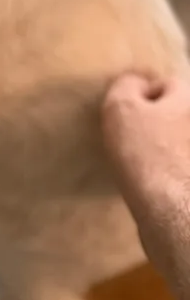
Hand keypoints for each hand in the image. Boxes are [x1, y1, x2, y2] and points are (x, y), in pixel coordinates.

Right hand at [102, 73, 189, 299]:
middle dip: (155, 123)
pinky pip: (178, 171)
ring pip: (176, 144)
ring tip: (140, 166)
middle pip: (174, 115)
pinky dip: (167, 175)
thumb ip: (126, 85)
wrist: (173, 216)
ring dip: (161, 151)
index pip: (165, 83)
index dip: (140, 95)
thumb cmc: (147, 154)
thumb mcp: (121, 108)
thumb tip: (136, 84)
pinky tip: (152, 186)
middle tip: (131, 139)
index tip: (124, 116)